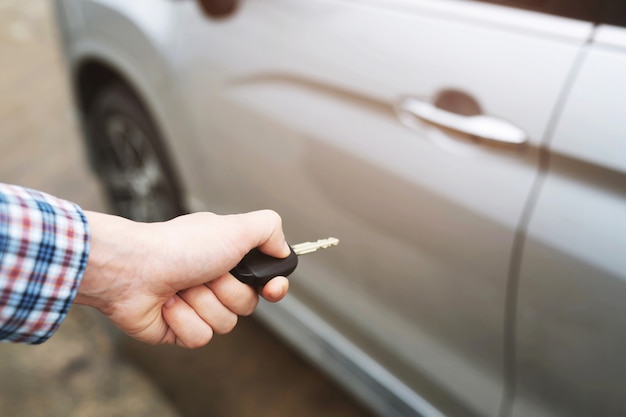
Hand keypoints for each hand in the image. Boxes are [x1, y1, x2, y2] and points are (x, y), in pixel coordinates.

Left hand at [76, 210, 289, 347]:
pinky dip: (183, 320)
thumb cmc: (179, 246)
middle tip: (205, 273)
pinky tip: (167, 304)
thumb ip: (269, 229)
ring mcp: (197, 306)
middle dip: (226, 290)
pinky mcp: (179, 329)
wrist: (132, 269)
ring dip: (202, 304)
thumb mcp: (235, 227)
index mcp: (229, 257)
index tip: (271, 288)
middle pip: (248, 305)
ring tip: (181, 286)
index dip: (274, 288)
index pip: (266, 281)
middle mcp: (215, 280)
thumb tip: (283, 249)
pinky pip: (200, 338)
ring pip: (225, 324)